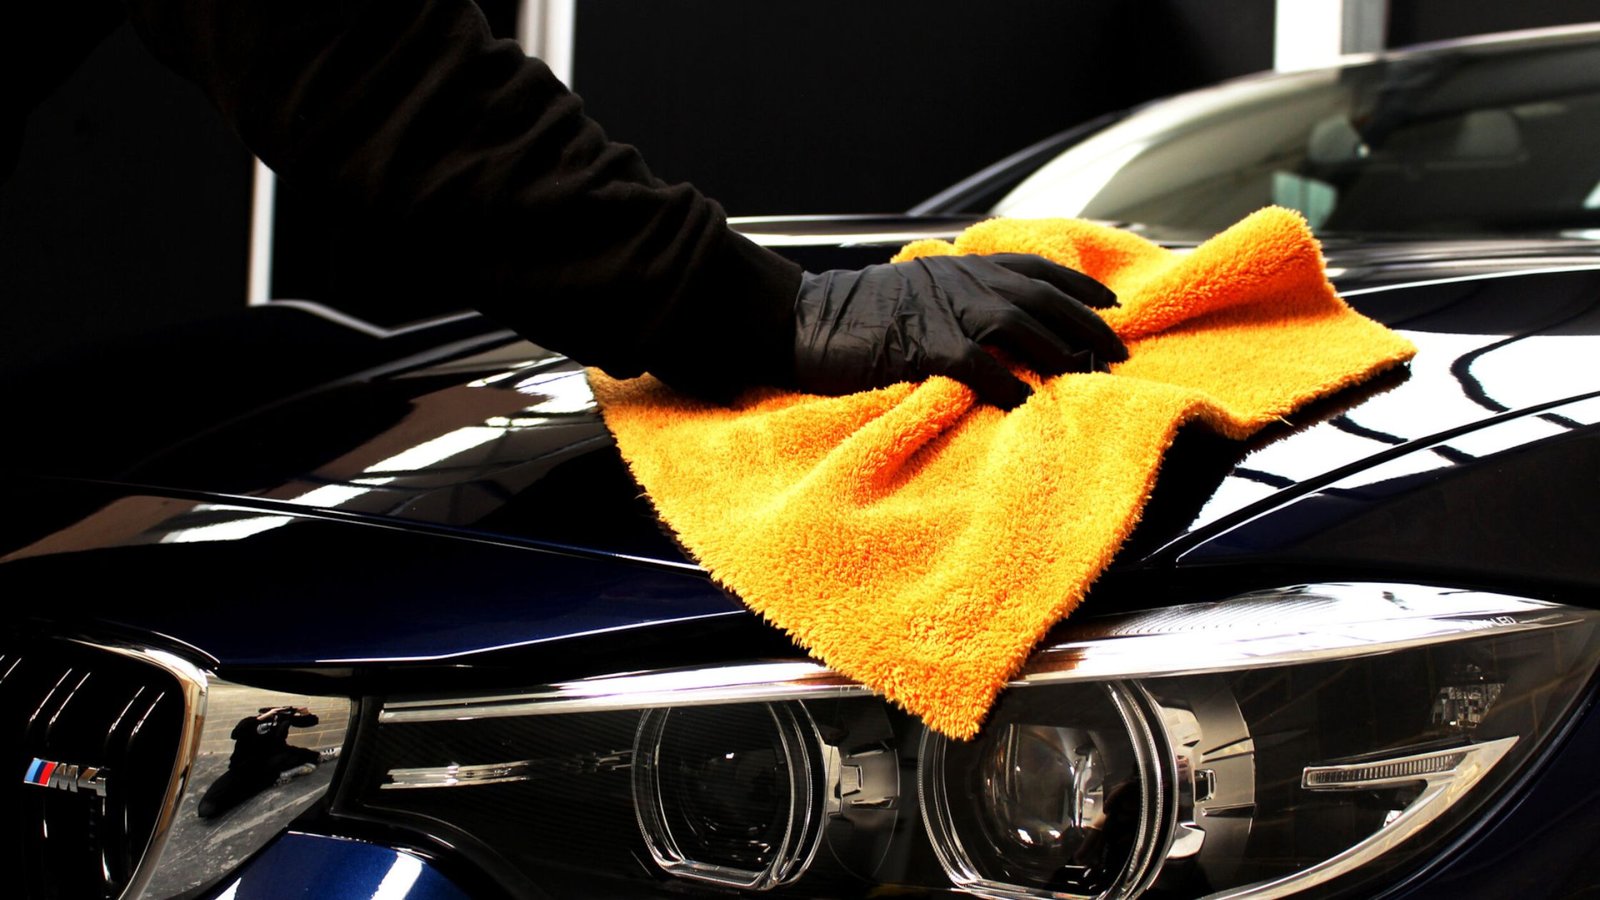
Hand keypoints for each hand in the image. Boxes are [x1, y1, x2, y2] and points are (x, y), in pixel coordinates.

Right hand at [791, 254, 1125, 407]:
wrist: (801, 318)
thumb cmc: (851, 315)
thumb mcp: (912, 295)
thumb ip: (952, 303)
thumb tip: (989, 330)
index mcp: (957, 268)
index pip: (1034, 268)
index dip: (1078, 286)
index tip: (1112, 304)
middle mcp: (959, 281)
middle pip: (1040, 295)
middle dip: (1087, 322)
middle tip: (1120, 350)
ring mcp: (941, 310)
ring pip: (1020, 323)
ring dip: (1059, 350)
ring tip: (1088, 375)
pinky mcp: (921, 344)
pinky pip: (978, 363)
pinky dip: (1006, 383)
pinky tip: (1025, 403)